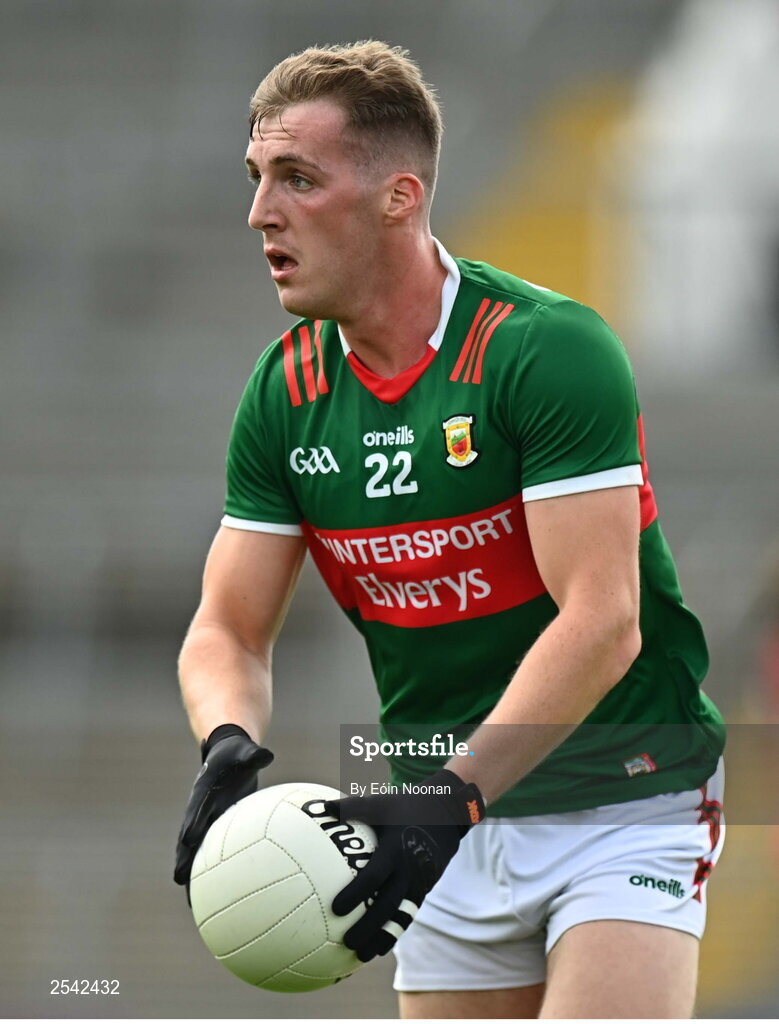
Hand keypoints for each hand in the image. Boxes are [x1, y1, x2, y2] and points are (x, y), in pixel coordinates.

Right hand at [174, 724, 273, 888]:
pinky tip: (215, 896)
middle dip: (184, 857)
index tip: (187, 839)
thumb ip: (254, 755)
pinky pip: (210, 852)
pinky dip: (210, 872)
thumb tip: (266, 755)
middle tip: (179, 878)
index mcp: (204, 789)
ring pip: (196, 850)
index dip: (192, 822)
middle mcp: (200, 808)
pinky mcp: (214, 828)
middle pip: (188, 835)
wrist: (227, 755)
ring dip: (193, 872)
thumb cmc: (237, 754)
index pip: (197, 807)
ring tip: (193, 902)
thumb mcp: (245, 753)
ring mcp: (205, 820)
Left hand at [324, 769, 483, 960]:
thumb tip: (318, 806)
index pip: (374, 876)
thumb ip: (351, 807)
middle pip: (387, 904)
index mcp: (394, 850)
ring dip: (381, 937)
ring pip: (399, 916)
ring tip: (361, 957)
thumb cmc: (405, 807)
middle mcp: (407, 870)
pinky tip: (377, 948)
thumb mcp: (381, 804)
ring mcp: (418, 883)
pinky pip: (407, 915)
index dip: (356, 893)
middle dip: (367, 926)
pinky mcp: (423, 890)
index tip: (336, 908)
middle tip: (347, 942)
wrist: (447, 815)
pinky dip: (393, 932)